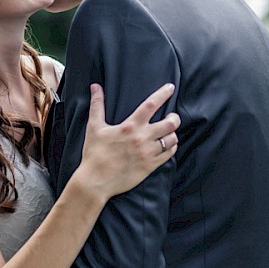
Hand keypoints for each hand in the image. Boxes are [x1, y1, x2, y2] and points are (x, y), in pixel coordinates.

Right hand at [74, 82, 179, 198]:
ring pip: (172, 139)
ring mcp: (147, 153)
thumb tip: (95, 86)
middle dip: (174, 118)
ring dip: (173, 134)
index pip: (150, 105)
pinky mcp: (150, 166)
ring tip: (169, 133)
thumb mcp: (94, 127)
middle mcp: (142, 138)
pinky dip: (171, 148)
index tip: (170, 87)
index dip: (162, 94)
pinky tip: (168, 146)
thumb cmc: (94, 153)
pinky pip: (169, 155)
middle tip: (172, 117)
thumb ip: (97, 105)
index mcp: (130, 126)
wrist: (96, 180)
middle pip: (169, 123)